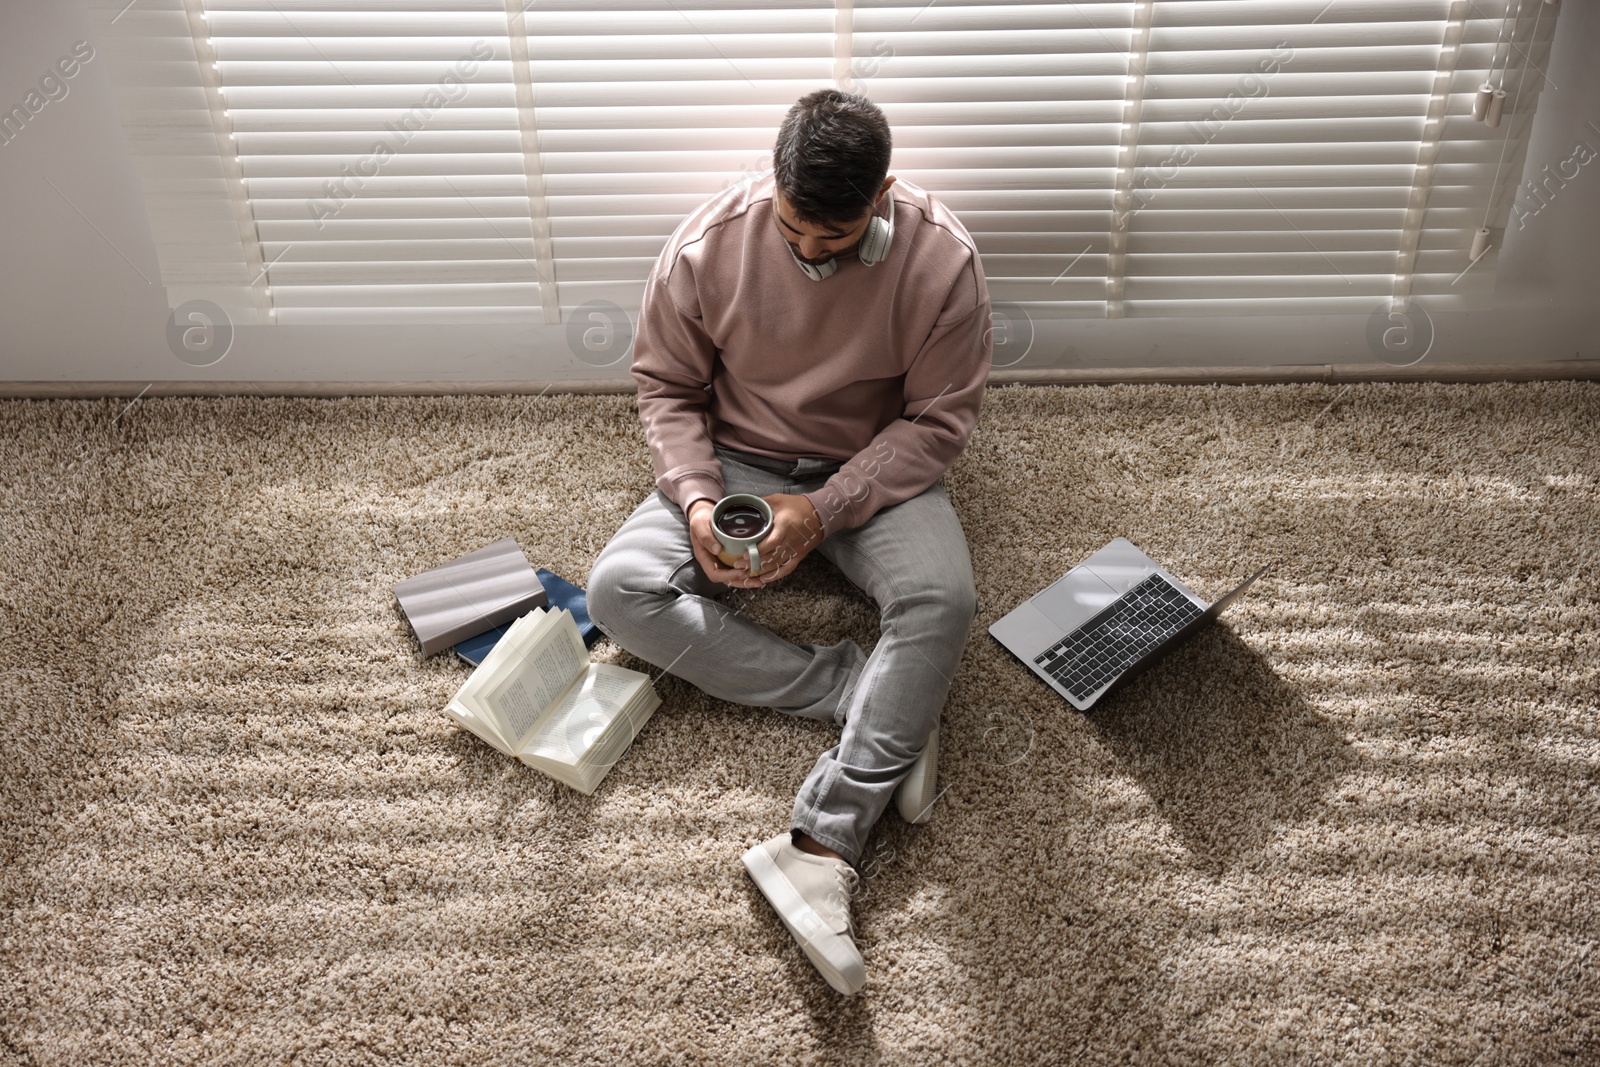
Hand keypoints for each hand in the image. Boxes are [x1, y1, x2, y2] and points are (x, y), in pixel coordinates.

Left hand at [686, 495, 824, 588]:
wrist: (820, 514)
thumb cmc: (797, 505)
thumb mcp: (777, 500)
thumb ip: (760, 504)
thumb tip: (741, 505)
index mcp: (785, 526)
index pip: (771, 542)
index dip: (758, 551)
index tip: (744, 555)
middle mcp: (791, 541)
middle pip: (771, 558)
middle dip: (753, 564)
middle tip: (737, 567)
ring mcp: (795, 551)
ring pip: (776, 566)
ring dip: (759, 572)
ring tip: (743, 575)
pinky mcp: (798, 557)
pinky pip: (786, 570)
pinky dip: (774, 576)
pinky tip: (762, 580)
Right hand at [687, 498, 761, 588]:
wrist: (704, 515)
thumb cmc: (700, 520)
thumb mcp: (699, 525)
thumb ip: (706, 537)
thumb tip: (717, 550)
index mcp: (705, 558)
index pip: (715, 574)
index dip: (728, 576)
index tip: (741, 571)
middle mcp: (714, 563)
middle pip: (727, 580)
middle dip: (742, 582)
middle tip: (757, 579)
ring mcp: (722, 561)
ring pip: (734, 577)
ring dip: (747, 580)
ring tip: (761, 580)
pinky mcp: (730, 557)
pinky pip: (739, 568)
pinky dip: (748, 571)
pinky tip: (759, 569)